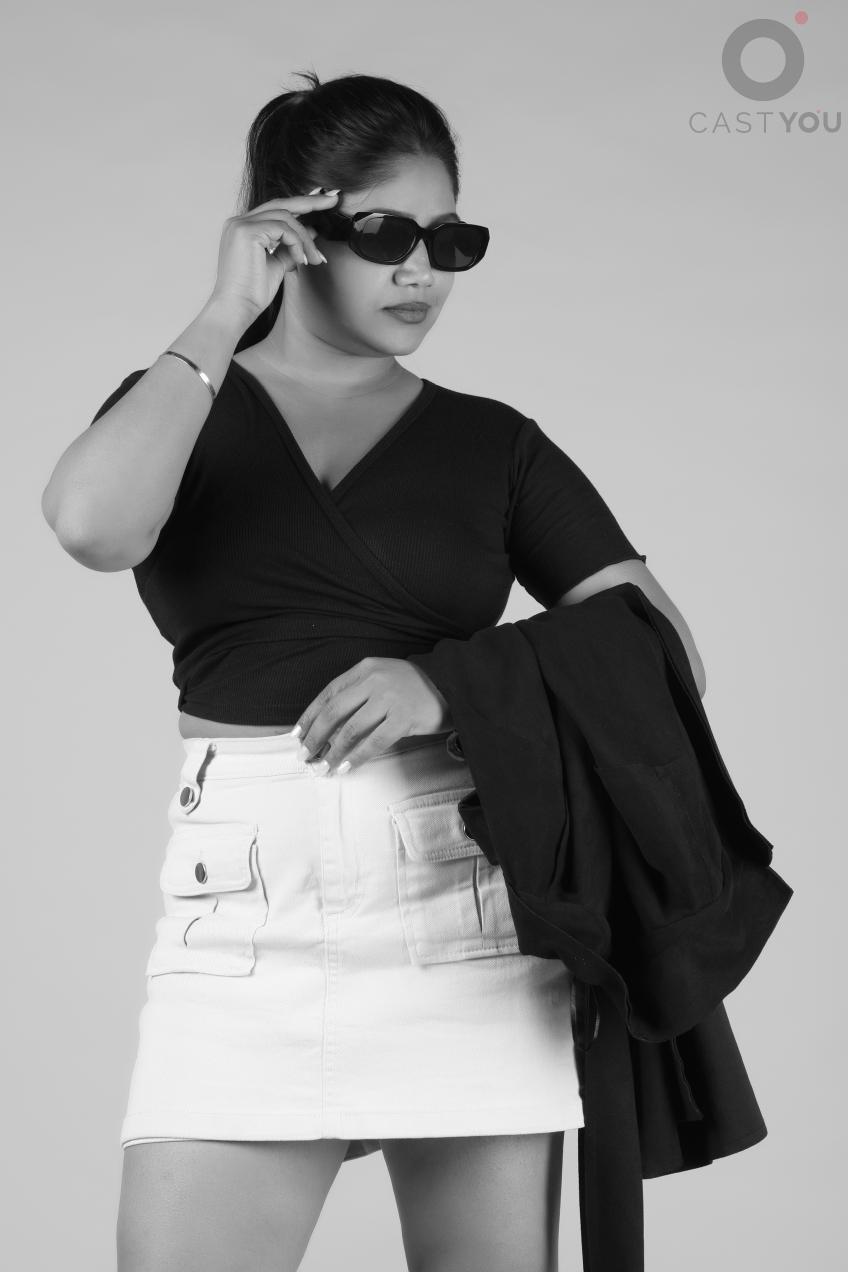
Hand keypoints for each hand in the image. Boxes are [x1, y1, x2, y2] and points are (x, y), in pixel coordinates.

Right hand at [208, 187, 338, 323]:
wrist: (237, 308)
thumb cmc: (252, 292)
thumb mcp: (278, 264)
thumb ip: (291, 245)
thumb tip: (312, 230)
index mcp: (244, 227)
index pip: (276, 209)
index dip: (300, 204)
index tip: (323, 202)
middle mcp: (239, 221)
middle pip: (280, 203)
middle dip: (310, 201)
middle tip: (333, 200)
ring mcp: (241, 224)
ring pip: (285, 217)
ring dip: (305, 238)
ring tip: (315, 258)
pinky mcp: (246, 231)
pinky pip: (283, 229)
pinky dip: (297, 243)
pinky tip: (301, 260)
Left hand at [294, 657, 451, 774]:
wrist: (452, 684)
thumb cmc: (413, 686)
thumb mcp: (383, 678)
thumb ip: (359, 693)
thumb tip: (329, 726)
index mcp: (365, 669)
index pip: (328, 693)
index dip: (310, 716)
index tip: (297, 734)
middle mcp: (374, 681)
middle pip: (334, 712)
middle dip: (315, 736)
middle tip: (305, 755)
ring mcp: (390, 698)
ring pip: (351, 729)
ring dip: (333, 751)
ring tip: (324, 767)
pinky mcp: (404, 718)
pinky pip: (374, 741)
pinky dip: (357, 757)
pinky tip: (347, 767)